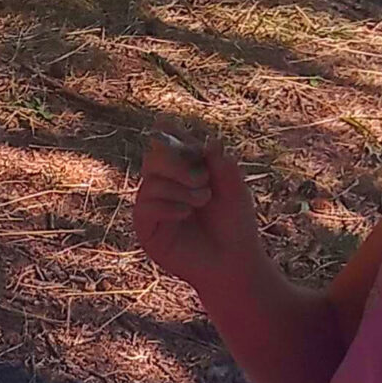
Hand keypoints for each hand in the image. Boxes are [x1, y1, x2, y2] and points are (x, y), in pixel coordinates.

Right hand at [133, 135, 265, 293]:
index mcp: (184, 173)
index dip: (168, 134)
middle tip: (203, 178)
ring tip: (203, 201)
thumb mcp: (234, 188)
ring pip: (151, 182)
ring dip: (180, 188)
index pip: (170, 146)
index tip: (165, 120)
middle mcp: (165, 187)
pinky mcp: (146, 230)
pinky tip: (186, 214)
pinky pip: (146, 206)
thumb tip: (209, 141)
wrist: (232, 262)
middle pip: (153, 158)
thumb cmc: (235, 225)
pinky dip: (168, 205)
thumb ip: (221, 164)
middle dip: (176, 161)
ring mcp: (153, 208)